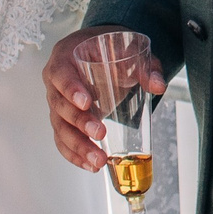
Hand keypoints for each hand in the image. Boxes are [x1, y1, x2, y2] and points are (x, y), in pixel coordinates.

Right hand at [42, 26, 167, 173]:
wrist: (98, 51)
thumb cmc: (108, 48)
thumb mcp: (129, 50)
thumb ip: (145, 67)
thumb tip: (158, 86)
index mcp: (65, 57)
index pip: (61, 74)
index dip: (71, 89)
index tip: (87, 103)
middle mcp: (54, 81)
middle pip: (60, 105)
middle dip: (80, 123)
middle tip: (99, 133)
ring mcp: (56, 102)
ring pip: (60, 128)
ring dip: (78, 146)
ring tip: (98, 159)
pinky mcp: (62, 120)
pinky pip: (62, 140)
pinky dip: (74, 154)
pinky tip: (90, 165)